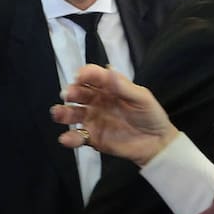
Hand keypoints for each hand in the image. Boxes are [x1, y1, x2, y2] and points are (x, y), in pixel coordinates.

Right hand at [51, 64, 179, 165]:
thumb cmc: (150, 115)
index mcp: (108, 87)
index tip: (80, 76)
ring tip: (57, 114)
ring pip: (73, 114)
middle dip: (71, 92)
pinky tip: (66, 138)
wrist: (156, 143)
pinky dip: (70, 138)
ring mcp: (93, 119)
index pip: (93, 76)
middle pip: (79, 94)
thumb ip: (124, 87)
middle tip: (68, 95)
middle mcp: (97, 101)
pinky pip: (78, 137)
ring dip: (63, 113)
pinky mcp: (92, 138)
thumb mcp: (141, 98)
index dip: (85, 74)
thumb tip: (108, 70)